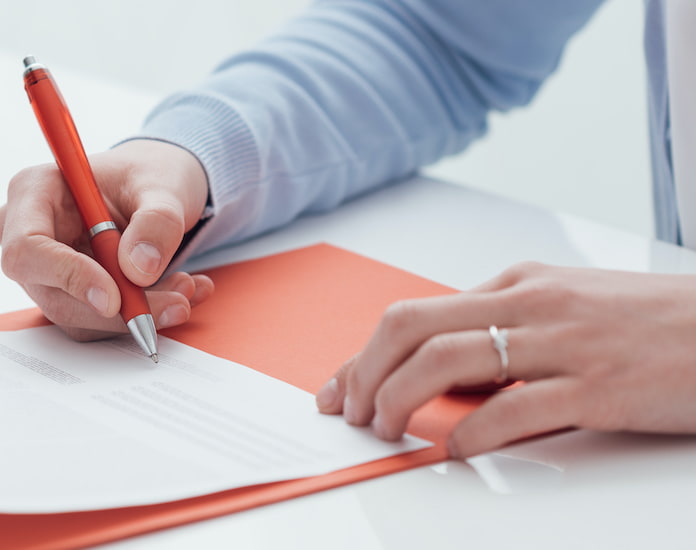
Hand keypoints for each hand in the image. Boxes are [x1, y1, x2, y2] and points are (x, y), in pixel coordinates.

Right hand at [0, 139, 215, 340]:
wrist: (152, 189)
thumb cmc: (147, 175)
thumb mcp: (163, 185)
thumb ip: (156, 221)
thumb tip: (139, 270)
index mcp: (32, 191)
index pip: (27, 248)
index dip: (66, 276)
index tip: (114, 298)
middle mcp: (25, 233)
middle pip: (52, 293)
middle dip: (118, 308)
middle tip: (177, 303)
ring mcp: (41, 269)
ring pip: (77, 315)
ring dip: (136, 312)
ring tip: (186, 288)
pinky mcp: (63, 293)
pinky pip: (95, 320)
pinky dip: (138, 314)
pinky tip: (175, 292)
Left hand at [315, 262, 695, 457]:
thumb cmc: (660, 324)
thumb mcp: (570, 308)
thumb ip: (506, 331)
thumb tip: (443, 376)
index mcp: (521, 283)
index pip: (414, 314)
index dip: (361, 355)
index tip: (336, 388)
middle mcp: (532, 303)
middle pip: (410, 328)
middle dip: (363, 373)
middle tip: (350, 413)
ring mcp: (563, 342)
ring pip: (444, 361)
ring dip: (398, 400)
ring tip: (386, 431)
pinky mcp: (597, 386)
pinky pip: (510, 408)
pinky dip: (468, 434)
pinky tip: (455, 450)